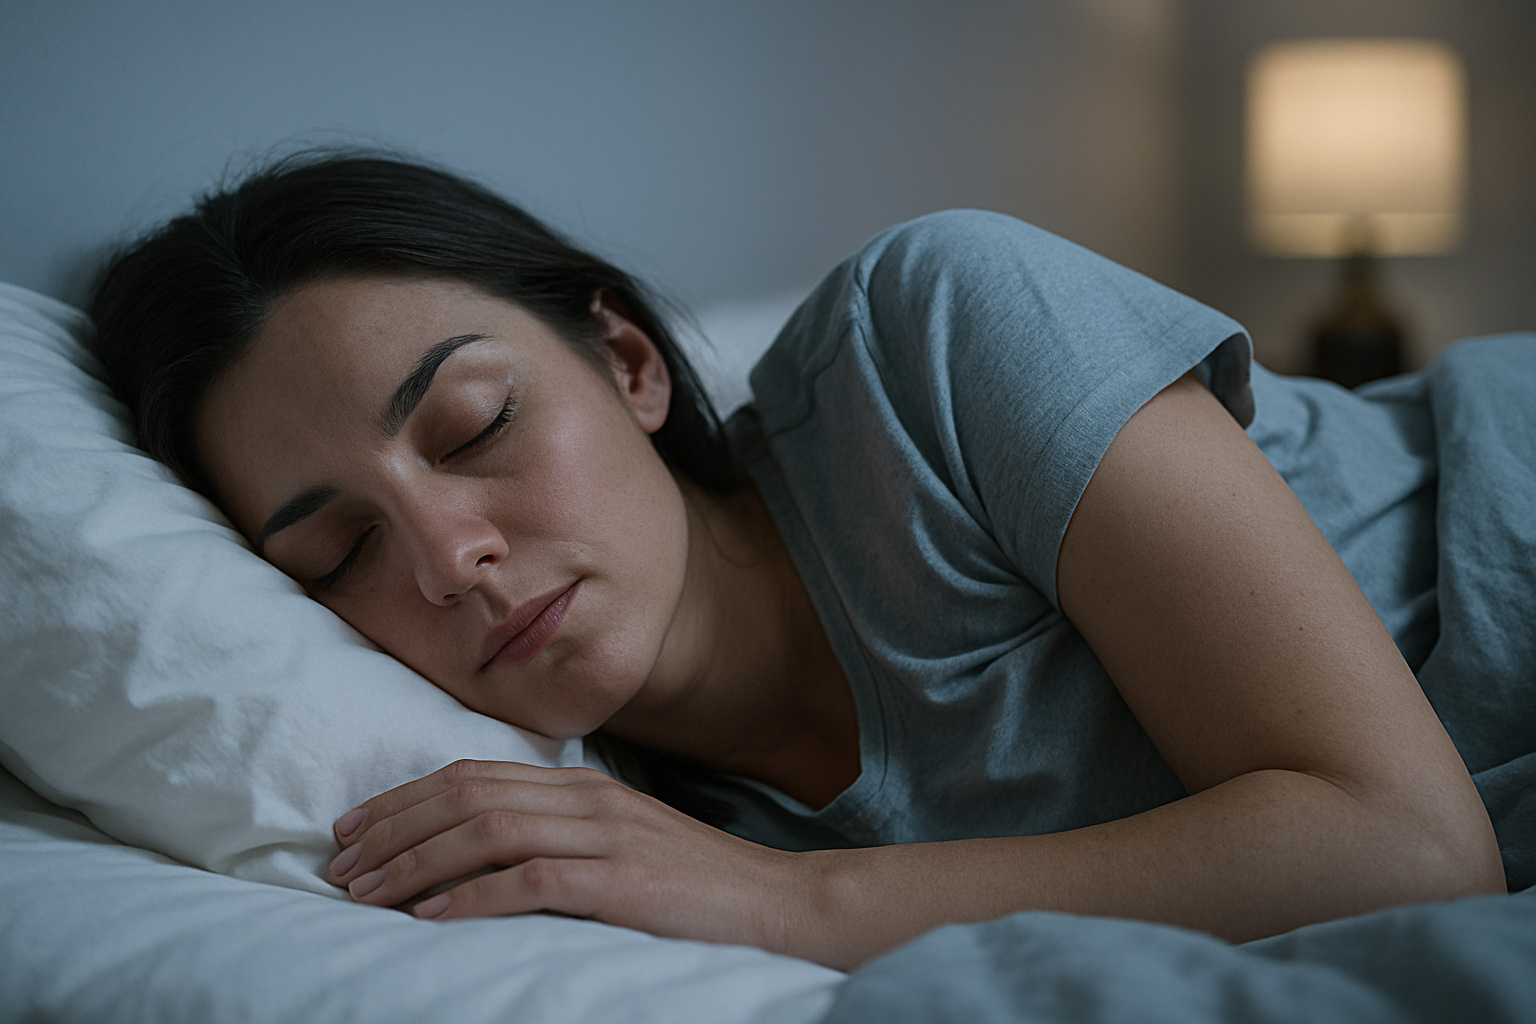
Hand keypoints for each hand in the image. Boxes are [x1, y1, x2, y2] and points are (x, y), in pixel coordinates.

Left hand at [326, 759, 813, 951]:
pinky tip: (430, 918)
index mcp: (581, 784)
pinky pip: (530, 881)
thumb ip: (557, 835)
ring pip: (486, 831)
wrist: (776, 903)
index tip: (354, 828)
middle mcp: (585, 798)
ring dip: (416, 862)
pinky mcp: (621, 880)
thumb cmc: (691, 884)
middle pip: (467, 795)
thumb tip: (479, 853)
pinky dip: (472, 898)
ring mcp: (605, 836)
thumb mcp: (618, 843)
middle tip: (339, 863)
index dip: (404, 799)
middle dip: (393, 828)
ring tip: (366, 891)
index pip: (473, 775)